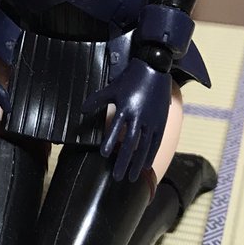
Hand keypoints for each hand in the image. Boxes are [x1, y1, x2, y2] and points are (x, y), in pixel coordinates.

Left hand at [82, 58, 170, 181]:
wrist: (154, 69)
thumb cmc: (131, 79)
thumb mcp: (112, 88)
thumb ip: (97, 100)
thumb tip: (82, 110)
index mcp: (125, 108)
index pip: (115, 130)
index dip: (109, 143)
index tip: (104, 155)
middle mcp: (138, 117)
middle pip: (130, 144)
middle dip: (123, 161)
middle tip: (118, 176)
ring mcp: (151, 120)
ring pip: (144, 147)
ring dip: (137, 163)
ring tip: (132, 176)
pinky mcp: (161, 121)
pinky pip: (156, 142)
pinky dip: (151, 154)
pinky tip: (146, 164)